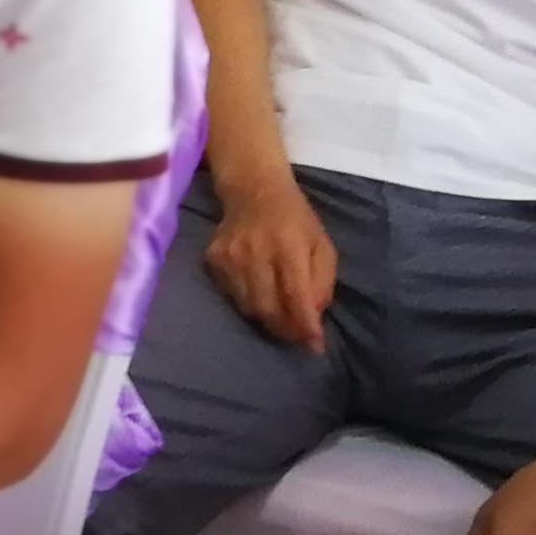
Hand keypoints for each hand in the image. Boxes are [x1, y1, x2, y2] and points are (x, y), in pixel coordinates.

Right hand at [200, 173, 336, 345]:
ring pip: (249, 308)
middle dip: (286, 330)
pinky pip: (232, 296)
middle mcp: (256, 251)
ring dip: (268, 319)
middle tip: (298, 335)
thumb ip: (322, 283)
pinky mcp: (213, 259)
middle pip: (269, 309)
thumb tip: (313, 319)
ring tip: (280, 314)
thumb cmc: (295, 219)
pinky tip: (258, 289)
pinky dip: (248, 302)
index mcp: (289, 245)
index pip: (296, 295)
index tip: (314, 346)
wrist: (253, 188)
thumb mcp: (322, 245)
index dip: (305, 326)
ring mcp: (230, 256)